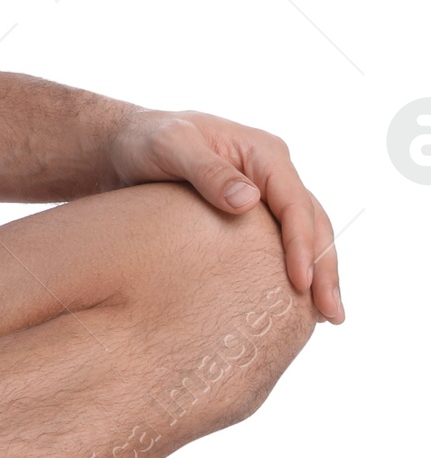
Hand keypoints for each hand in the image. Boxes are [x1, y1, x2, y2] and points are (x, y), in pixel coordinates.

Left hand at [109, 108, 341, 323]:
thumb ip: (206, 170)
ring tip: (329, 317)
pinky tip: (301, 304)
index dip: (302, 244)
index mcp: (262, 152)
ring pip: (307, 235)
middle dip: (324, 268)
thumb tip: (249, 200)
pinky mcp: (253, 216)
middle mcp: (272, 173)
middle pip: (312, 222)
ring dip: (320, 274)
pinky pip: (283, 243)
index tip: (301, 282)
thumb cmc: (146, 140)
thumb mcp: (169, 147)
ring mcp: (265, 194)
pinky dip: (297, 270)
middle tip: (331, 314)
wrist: (125, 146)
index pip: (295, 202)